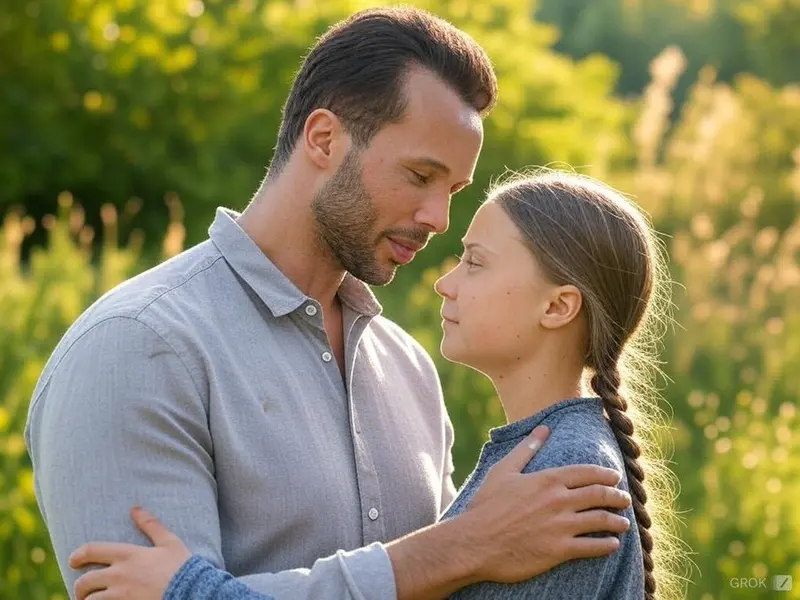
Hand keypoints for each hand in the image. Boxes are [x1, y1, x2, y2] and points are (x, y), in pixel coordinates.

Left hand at [69, 506, 192, 599]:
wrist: (192, 591)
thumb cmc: (182, 566)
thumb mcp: (169, 542)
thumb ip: (151, 524)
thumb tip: (135, 508)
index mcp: (128, 555)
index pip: (92, 550)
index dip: (77, 555)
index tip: (72, 561)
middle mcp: (119, 575)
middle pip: (85, 581)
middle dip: (79, 588)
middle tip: (82, 592)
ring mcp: (120, 595)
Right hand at [462, 425, 631, 583]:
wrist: (475, 542)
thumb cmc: (486, 506)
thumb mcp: (503, 471)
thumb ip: (526, 449)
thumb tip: (543, 428)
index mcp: (547, 479)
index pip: (587, 473)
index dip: (605, 474)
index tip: (615, 477)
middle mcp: (558, 500)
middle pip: (599, 494)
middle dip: (617, 496)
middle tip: (624, 499)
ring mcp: (561, 526)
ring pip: (601, 520)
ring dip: (617, 521)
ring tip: (623, 523)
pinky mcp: (559, 550)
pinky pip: (592, 547)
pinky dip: (607, 545)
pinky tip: (612, 545)